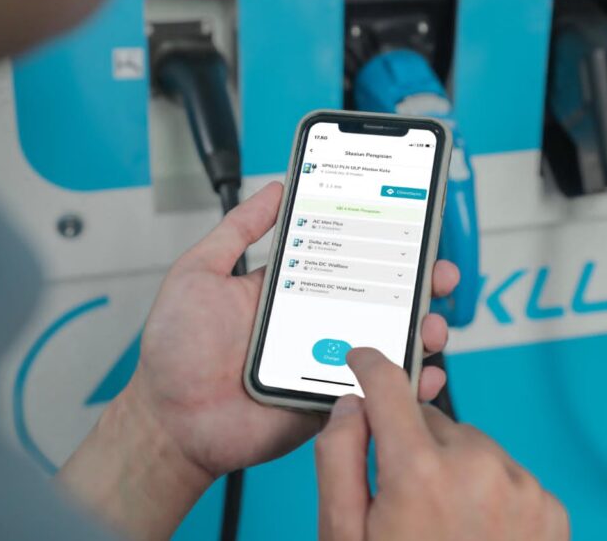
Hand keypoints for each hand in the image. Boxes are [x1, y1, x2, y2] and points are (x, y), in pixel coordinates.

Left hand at [60, 182, 458, 538]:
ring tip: (433, 326)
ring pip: (387, 344)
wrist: (167, 419)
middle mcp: (314, 322)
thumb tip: (275, 188)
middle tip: (439, 275)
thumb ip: (237, 230)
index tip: (414, 229)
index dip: (383, 245)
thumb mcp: (200, 272)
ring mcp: (325, 362)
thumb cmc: (175, 349)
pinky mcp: (329, 401)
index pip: (348, 259)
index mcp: (290, 288)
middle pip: (380, 300)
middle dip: (418, 286)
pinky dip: (407, 387)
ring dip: (421, 333)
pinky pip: (376, 394)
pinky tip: (425, 375)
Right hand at [316, 348, 569, 540]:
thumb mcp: (343, 537)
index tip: (363, 361)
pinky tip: (475, 532)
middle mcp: (476, 467)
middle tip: (402, 499)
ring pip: (470, 444)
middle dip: (410, 442)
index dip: (370, 367)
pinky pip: (506, 472)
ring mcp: (519, 486)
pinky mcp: (549, 507)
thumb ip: (339, 460)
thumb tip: (350, 406)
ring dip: (452, 465)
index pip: (389, 386)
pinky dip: (488, 488)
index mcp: (419, 473)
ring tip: (443, 524)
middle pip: (430, 419)